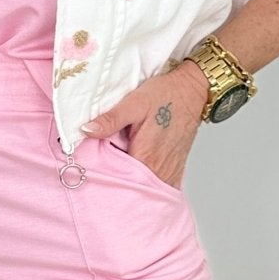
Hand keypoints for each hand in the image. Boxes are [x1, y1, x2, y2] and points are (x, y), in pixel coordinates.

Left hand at [77, 61, 208, 187]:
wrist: (192, 91)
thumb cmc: (165, 94)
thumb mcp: (134, 103)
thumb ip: (110, 120)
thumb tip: (86, 130)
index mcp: (146, 155)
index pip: (120, 179)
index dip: (104, 177)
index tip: (91, 174)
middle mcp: (159, 168)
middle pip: (133, 186)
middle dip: (116, 184)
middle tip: (102, 174)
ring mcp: (169, 170)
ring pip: (146, 189)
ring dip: (132, 185)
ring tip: (117, 176)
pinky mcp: (175, 168)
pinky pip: (159, 186)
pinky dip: (147, 186)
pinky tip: (137, 179)